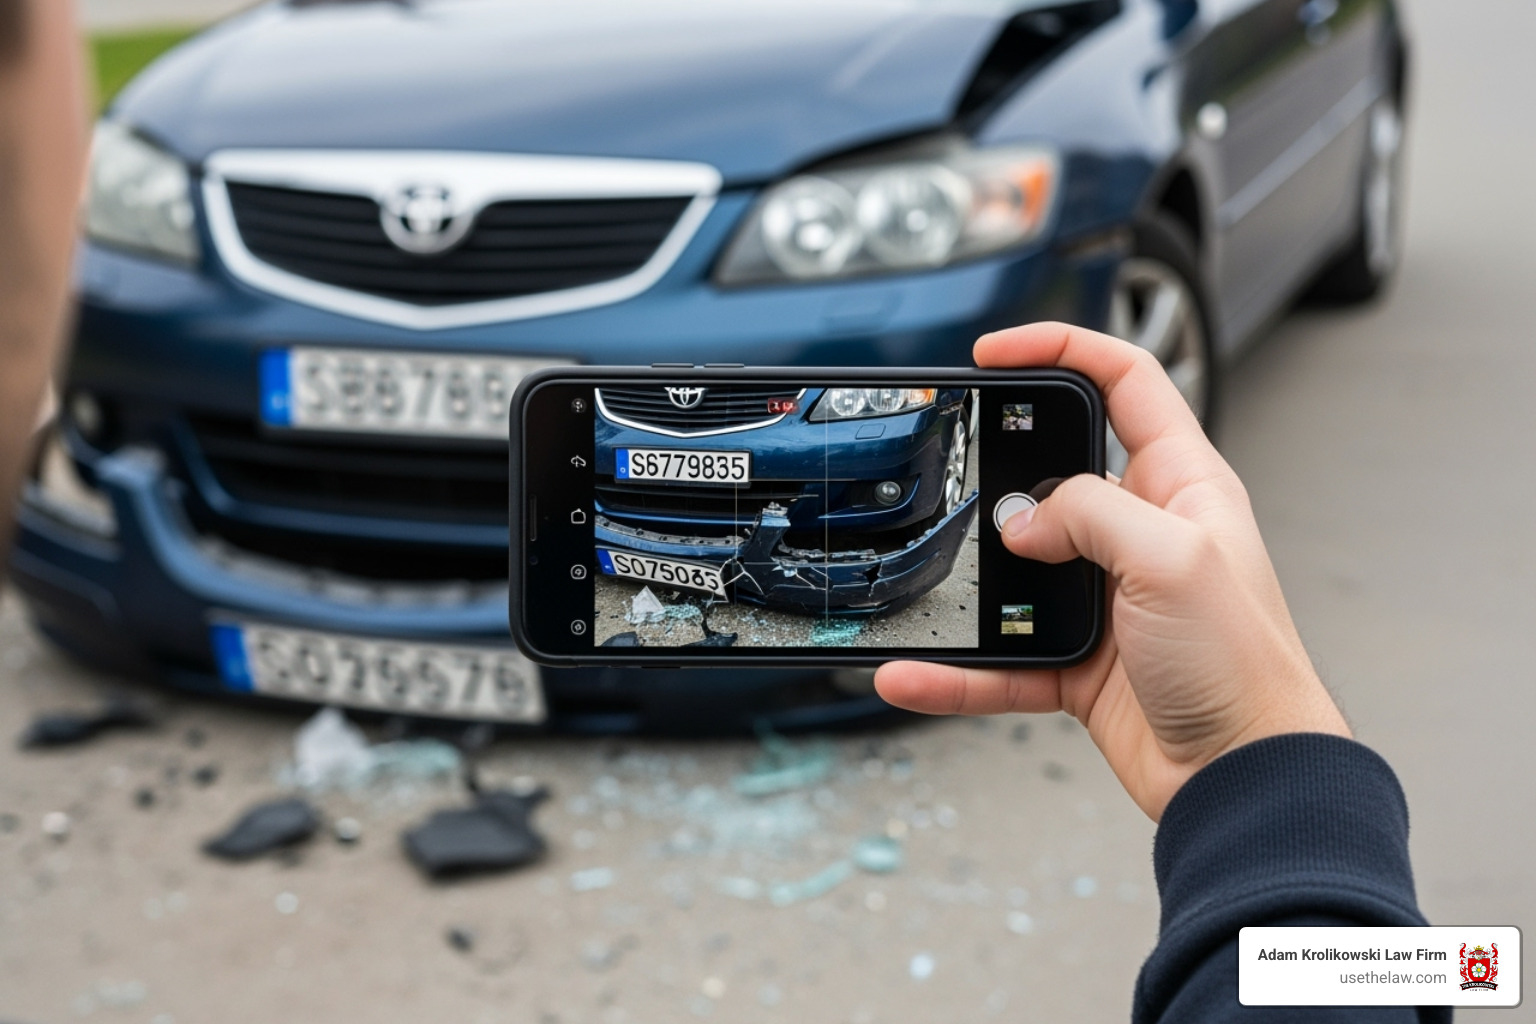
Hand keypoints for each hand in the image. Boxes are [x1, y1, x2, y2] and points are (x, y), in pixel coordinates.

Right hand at [875, 323, 1348, 819]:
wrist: (1247, 776)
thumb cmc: (1244, 665)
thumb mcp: (1173, 557)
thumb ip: (1090, 514)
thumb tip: (1021, 520)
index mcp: (1181, 485)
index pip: (1124, 382)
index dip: (1061, 348)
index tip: (994, 352)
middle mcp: (1142, 533)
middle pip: (1055, 471)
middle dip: (1002, 467)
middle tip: (958, 466)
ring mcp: (1107, 598)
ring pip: (1018, 571)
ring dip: (971, 580)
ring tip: (935, 578)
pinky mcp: (1081, 662)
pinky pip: (1003, 658)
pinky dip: (958, 671)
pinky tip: (917, 673)